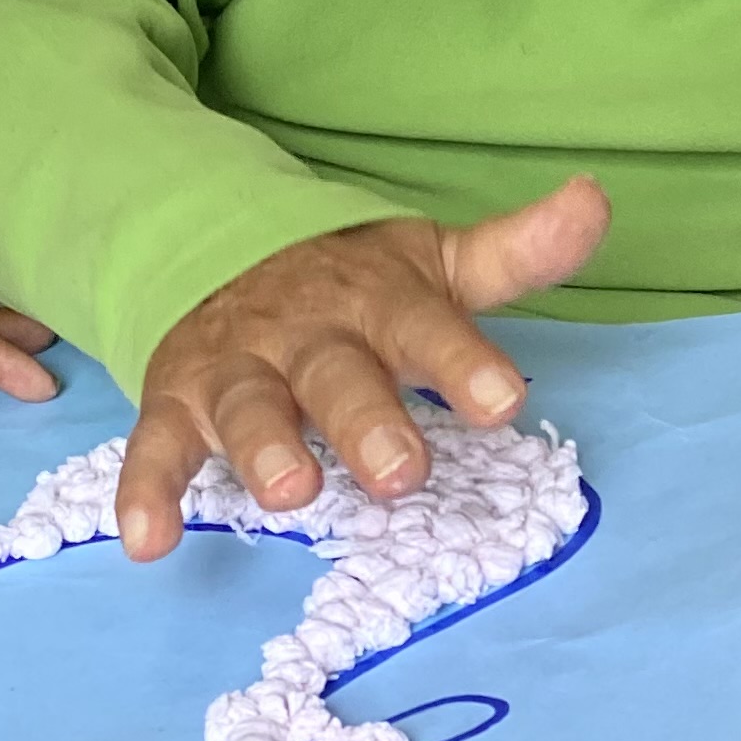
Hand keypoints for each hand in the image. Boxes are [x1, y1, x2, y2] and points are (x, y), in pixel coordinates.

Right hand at [117, 179, 610, 560]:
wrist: (224, 248)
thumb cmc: (357, 284)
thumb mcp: (434, 264)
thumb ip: (516, 252)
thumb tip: (595, 200)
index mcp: (380, 300)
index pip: (428, 328)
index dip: (463, 363)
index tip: (503, 402)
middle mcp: (309, 333)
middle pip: (338, 376)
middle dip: (367, 421)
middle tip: (404, 473)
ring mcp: (238, 366)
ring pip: (249, 406)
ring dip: (265, 449)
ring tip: (292, 494)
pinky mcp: (175, 399)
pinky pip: (156, 444)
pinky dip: (146, 490)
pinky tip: (147, 541)